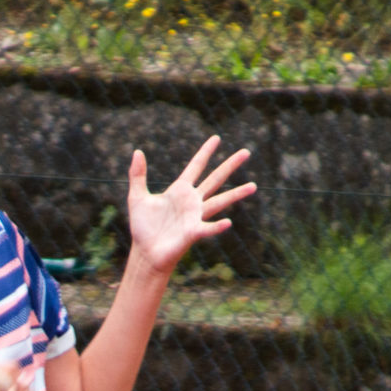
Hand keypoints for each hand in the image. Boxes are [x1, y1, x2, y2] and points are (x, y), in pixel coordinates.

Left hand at [124, 136, 254, 275]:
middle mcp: (192, 201)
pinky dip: (217, 227)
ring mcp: (195, 216)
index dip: (205, 152)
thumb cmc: (143, 228)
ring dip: (236, 194)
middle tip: (246, 151)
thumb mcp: (137, 197)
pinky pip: (207, 228)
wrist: (145, 253)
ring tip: (253, 186)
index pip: (196, 166)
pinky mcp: (192, 233)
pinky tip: (228, 223)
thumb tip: (137, 151)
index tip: (217, 138)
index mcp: (180, 190)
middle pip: (215, 179)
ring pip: (220, 202)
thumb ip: (137, 175)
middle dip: (230, 165)